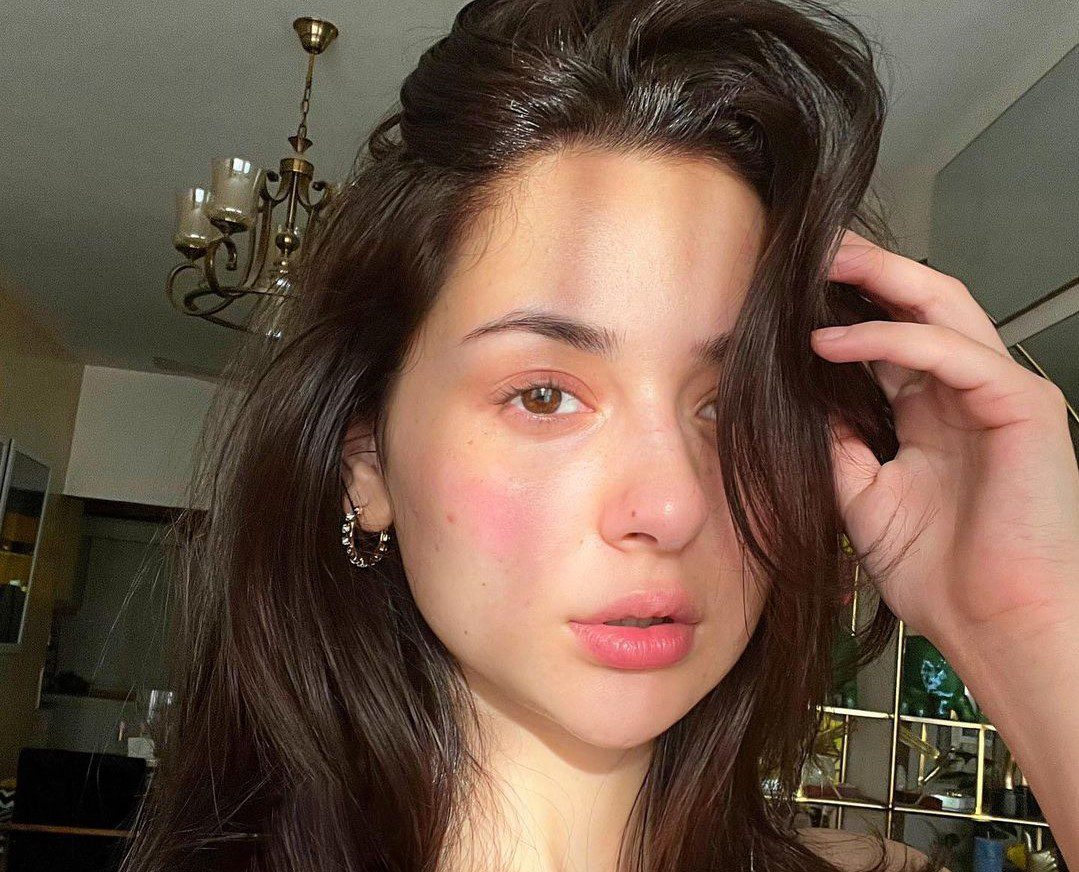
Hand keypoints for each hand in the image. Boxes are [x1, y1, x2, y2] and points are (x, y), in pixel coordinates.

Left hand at [811, 229, 1078, 644]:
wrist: (993, 626)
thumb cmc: (940, 574)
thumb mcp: (863, 495)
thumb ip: (839, 442)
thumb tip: (803, 397)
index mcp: (934, 414)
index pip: (892, 339)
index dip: (847, 310)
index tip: (792, 292)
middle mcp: (967, 394)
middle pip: (920, 306)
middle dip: (868, 272)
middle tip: (813, 251)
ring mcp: (999, 394)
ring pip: (942, 308)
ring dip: (881, 281)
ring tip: (823, 264)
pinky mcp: (1021, 404)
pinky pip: (950, 352)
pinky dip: (891, 340)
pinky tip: (835, 341)